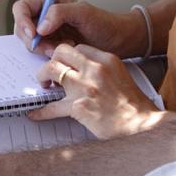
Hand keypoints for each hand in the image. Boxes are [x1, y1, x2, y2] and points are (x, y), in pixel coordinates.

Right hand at [14, 0, 142, 58]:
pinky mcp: (53, 46)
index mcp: (49, 2)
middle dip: (34, 40)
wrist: (117, 40)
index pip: (22, 8)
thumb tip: (40, 27)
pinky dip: (50, 55)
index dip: (22, 21)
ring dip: (43, 49)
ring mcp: (48, 32)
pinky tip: (67, 51)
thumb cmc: (104, 22)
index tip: (34, 35)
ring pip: (30, 43)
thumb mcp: (83, 13)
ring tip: (66, 47)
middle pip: (22, 28)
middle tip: (51, 47)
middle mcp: (45, 16)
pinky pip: (41, 53)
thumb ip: (59, 13)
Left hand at [30, 43, 160, 138]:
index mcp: (107, 60)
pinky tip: (35, 114)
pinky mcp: (78, 107)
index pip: (79, 48)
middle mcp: (94, 69)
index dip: (68, 55)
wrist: (141, 127)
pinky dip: (41, 111)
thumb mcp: (122, 76)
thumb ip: (103, 70)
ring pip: (51, 70)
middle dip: (52, 60)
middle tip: (50, 72)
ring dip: (42, 77)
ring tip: (43, 86)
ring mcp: (85, 87)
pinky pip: (52, 107)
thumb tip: (84, 72)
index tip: (65, 62)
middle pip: (61, 52)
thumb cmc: (134, 106)